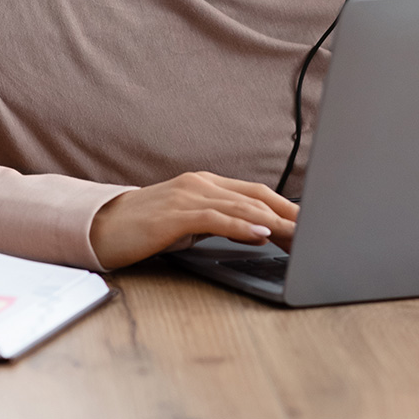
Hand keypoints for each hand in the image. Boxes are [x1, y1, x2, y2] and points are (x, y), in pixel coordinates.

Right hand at [88, 170, 297, 268]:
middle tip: (317, 230)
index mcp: (205, 184)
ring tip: (300, 234)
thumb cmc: (144, 228)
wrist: (101, 227)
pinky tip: (261, 233)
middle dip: (289, 213)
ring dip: (274, 221)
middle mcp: (200, 184)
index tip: (310, 224)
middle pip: (256, 195)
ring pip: (241, 205)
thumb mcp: (189, 224)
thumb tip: (258, 232)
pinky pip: (216, 218)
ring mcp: (188, 196)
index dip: (286, 206)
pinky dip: (242, 225)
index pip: (256, 192)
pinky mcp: (175, 214)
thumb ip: (220, 223)